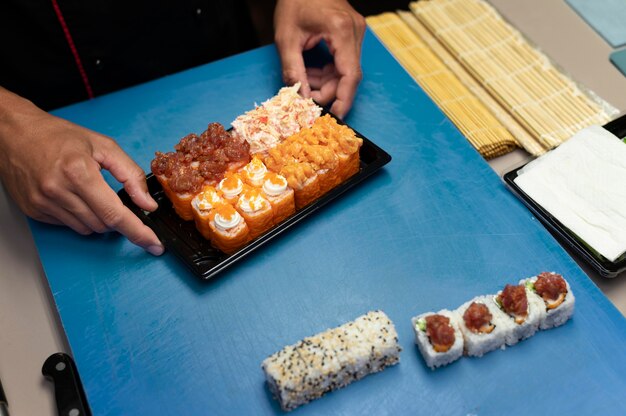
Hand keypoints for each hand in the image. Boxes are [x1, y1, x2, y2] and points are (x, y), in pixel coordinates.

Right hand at [0, 88, 163, 254]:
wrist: (15, 133)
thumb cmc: (59, 136)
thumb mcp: (104, 146)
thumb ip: (130, 175)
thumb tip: (147, 203)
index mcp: (78, 172)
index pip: (115, 213)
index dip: (138, 232)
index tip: (154, 244)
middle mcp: (58, 190)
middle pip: (103, 224)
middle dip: (117, 218)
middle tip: (115, 199)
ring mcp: (43, 203)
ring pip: (87, 229)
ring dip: (98, 218)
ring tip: (90, 192)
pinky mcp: (34, 211)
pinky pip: (69, 225)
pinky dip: (79, 216)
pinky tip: (73, 196)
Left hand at [274, 0, 365, 117]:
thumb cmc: (294, 1)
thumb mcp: (286, 38)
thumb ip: (294, 70)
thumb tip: (300, 98)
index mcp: (341, 30)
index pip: (350, 74)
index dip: (344, 99)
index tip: (335, 116)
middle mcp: (355, 31)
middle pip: (349, 75)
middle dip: (329, 92)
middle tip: (307, 99)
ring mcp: (356, 31)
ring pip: (347, 70)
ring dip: (327, 82)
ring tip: (305, 82)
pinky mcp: (351, 33)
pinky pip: (345, 61)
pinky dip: (329, 72)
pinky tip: (312, 72)